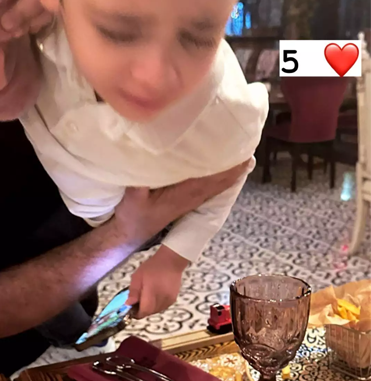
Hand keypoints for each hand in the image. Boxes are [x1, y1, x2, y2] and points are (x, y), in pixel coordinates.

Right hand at [113, 160, 250, 247]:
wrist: (131, 232)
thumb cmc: (132, 214)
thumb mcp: (133, 196)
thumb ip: (140, 181)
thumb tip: (149, 162)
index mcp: (183, 195)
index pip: (210, 180)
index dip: (226, 169)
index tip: (240, 155)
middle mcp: (191, 197)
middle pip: (219, 181)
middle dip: (234, 167)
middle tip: (248, 147)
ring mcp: (191, 200)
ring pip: (216, 184)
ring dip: (230, 172)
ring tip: (244, 154)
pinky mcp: (187, 199)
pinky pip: (210, 186)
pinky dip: (221, 177)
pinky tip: (227, 169)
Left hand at [128, 246, 188, 317]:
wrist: (171, 262)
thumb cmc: (152, 267)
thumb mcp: (137, 276)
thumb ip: (133, 291)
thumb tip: (128, 304)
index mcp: (151, 292)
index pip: (144, 311)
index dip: (137, 313)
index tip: (132, 310)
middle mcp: (162, 298)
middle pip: (150, 312)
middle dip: (142, 310)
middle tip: (138, 302)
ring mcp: (168, 300)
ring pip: (156, 311)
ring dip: (149, 308)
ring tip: (146, 297)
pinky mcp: (173, 300)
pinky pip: (162, 307)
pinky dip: (156, 305)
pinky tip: (154, 296)